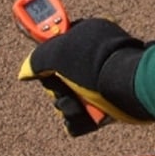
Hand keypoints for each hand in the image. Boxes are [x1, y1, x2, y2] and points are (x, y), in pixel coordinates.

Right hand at [18, 18, 149, 135]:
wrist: (129, 88)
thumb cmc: (95, 64)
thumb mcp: (57, 53)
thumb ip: (37, 59)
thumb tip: (25, 71)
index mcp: (87, 35)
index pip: (57, 43)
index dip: (47, 56)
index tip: (42, 66)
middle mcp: (95, 56)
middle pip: (59, 76)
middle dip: (57, 88)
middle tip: (63, 87)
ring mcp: (103, 80)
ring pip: (70, 98)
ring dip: (69, 106)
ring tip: (79, 104)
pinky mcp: (110, 103)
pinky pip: (84, 116)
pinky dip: (81, 120)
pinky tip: (86, 115)